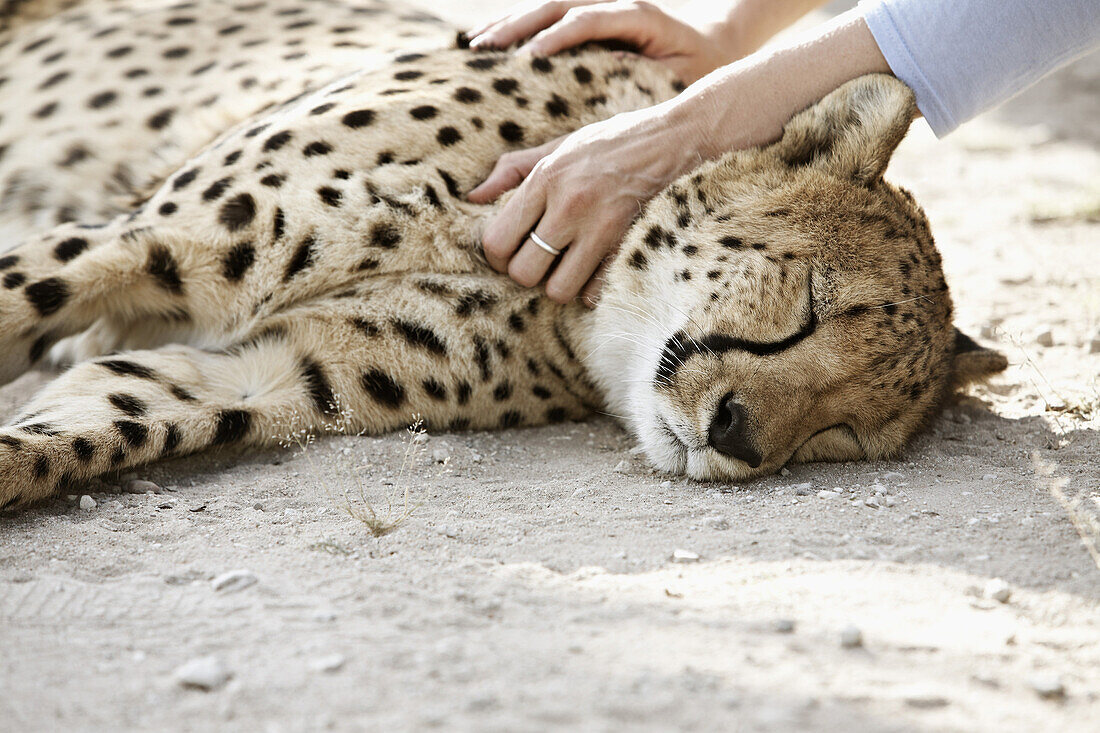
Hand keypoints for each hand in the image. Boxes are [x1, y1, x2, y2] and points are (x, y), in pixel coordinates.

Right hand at [468, 0, 736, 85]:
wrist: (714, 42)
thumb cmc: (698, 68)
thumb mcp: (680, 77)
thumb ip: (648, 75)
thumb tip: (609, 69)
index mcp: (637, 15)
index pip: (588, 17)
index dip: (558, 35)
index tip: (530, 56)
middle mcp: (614, 2)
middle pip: (557, 4)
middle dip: (518, 25)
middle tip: (485, 48)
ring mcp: (600, 5)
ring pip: (547, 5)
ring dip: (510, 22)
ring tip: (476, 45)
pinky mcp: (591, 16)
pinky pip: (549, 16)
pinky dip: (519, 26)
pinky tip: (491, 40)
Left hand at [469, 101, 701, 305]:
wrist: (671, 140)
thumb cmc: (609, 143)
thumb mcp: (557, 146)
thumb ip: (512, 170)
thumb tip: (472, 198)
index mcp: (545, 179)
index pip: (497, 240)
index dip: (497, 256)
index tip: (509, 251)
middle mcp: (568, 206)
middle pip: (523, 272)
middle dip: (527, 274)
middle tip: (538, 262)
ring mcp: (600, 229)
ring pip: (557, 290)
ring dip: (558, 285)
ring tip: (565, 268)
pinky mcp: (627, 245)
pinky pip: (594, 292)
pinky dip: (590, 290)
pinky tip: (592, 271)